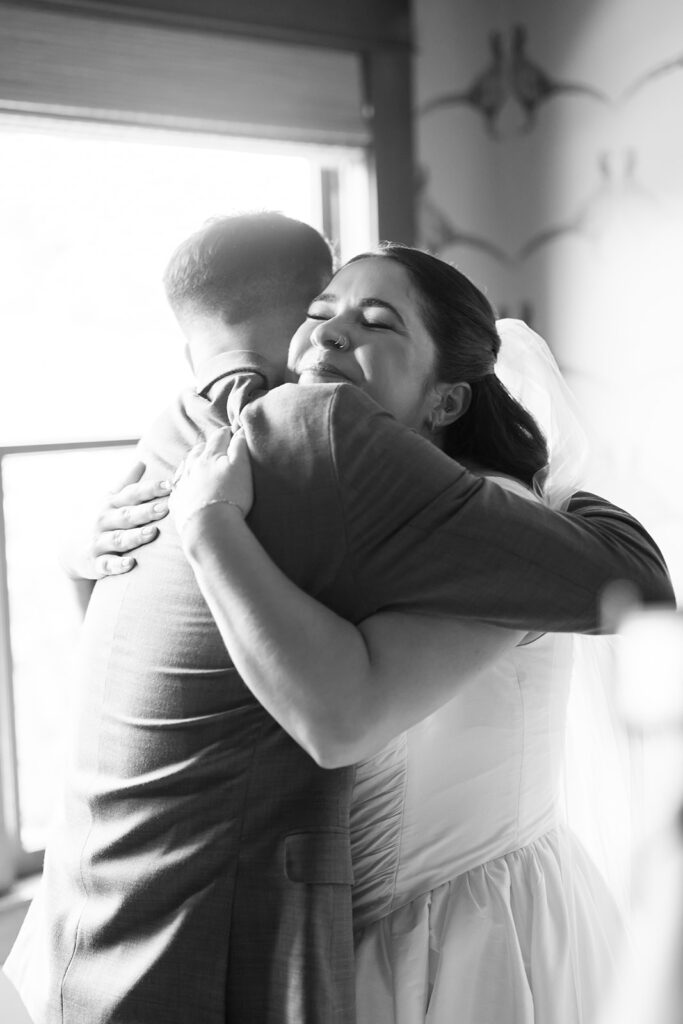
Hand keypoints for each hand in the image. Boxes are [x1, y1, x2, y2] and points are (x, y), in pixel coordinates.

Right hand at [61, 463, 170, 579]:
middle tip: (167, 508)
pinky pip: (107, 565)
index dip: (150, 489)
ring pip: (119, 539)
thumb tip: (142, 461)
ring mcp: (99, 542)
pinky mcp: (95, 563)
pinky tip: (131, 563)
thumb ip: (126, 483)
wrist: (68, 549)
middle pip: (127, 515)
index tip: (170, 484)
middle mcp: (104, 521)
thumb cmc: (99, 520)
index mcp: (111, 504)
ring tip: (152, 532)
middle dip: (146, 512)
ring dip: (135, 537)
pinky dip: (118, 565)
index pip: (132, 493)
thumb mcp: (108, 499)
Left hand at [170, 428, 253, 535]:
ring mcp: (182, 483)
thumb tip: (240, 431)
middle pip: (199, 449)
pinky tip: (186, 485)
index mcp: (210, 456)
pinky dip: (182, 481)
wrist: (208, 526)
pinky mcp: (176, 500)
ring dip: (193, 462)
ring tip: (200, 464)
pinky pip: (176, 485)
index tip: (233, 433)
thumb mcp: (241, 468)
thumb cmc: (230, 496)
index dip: (227, 433)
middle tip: (217, 450)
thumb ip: (240, 447)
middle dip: (209, 446)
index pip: (219, 437)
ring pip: (186, 465)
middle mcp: (192, 465)